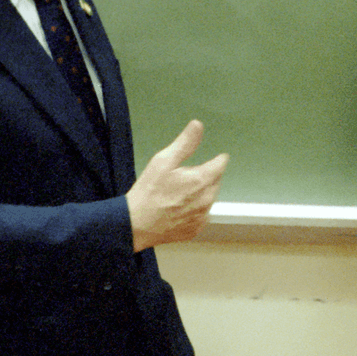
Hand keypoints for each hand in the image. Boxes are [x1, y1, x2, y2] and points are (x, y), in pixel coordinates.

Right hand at [126, 120, 227, 250]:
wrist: (136, 224)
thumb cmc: (148, 192)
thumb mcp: (163, 161)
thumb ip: (184, 143)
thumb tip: (198, 125)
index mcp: (201, 180)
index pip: (220, 164)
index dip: (217, 159)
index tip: (216, 158)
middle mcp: (207, 199)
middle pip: (215, 181)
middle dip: (205, 176)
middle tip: (183, 178)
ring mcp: (202, 217)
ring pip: (209, 198)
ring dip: (200, 193)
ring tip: (178, 194)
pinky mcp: (196, 229)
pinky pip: (201, 215)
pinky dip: (194, 210)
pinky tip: (178, 208)